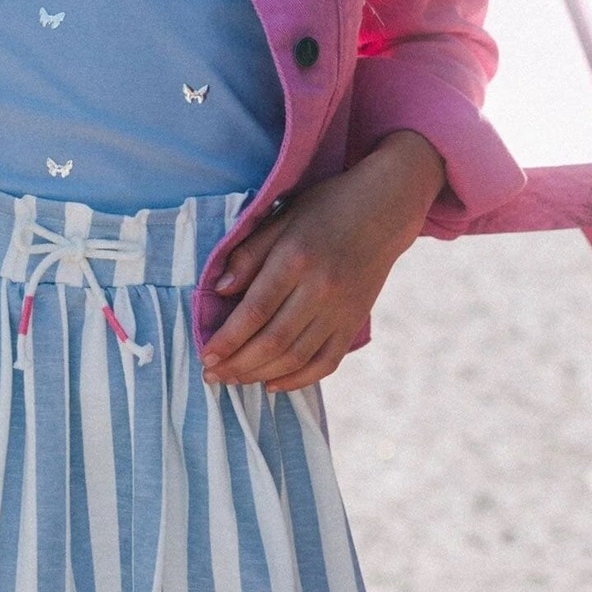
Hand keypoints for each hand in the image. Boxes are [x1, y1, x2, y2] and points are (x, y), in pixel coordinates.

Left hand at [200, 131, 445, 391]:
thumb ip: (248, 254)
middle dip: (238, 365)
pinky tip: (273, 383)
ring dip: (261, 375)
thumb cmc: (326, 207)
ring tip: (235, 379)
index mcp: (295, 260)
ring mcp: (341, 310)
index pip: (254, 311)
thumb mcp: (281, 217)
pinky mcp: (354, 322)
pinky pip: (326, 362)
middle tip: (212, 375)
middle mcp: (320, 290)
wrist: (385, 210)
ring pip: (297, 358)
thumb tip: (218, 291)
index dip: (227, 339)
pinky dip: (299, 379)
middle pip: (273, 342)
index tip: (206, 355)